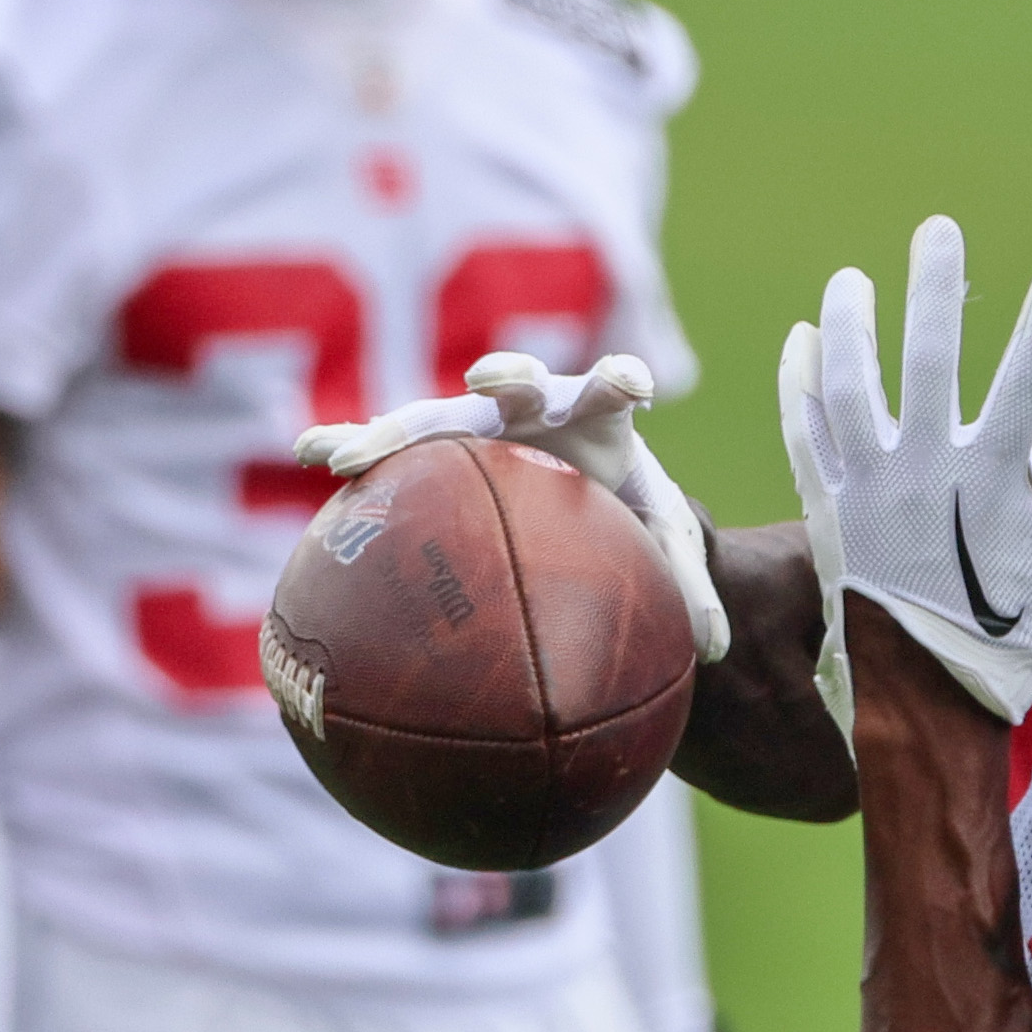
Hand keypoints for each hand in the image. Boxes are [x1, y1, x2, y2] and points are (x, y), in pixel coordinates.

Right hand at [302, 349, 729, 660]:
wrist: (582, 488)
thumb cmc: (627, 512)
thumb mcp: (663, 544)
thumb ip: (691, 585)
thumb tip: (720, 652)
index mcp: (599, 420)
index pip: (613, 388)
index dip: (621, 379)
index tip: (633, 382)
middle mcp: (535, 410)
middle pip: (517, 387)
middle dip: (506, 378)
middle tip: (490, 382)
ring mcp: (476, 425)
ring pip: (432, 418)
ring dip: (390, 429)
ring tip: (342, 453)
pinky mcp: (435, 447)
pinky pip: (388, 449)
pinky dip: (349, 444)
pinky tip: (311, 456)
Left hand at [787, 216, 1031, 722]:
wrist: (928, 702)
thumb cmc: (1012, 633)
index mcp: (993, 482)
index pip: (1029, 382)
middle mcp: (925, 476)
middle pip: (928, 362)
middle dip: (935, 289)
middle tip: (939, 230)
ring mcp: (868, 491)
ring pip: (851, 389)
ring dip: (851, 326)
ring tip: (852, 279)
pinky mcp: (828, 513)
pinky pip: (807, 437)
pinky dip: (799, 389)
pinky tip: (798, 343)